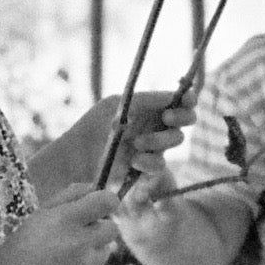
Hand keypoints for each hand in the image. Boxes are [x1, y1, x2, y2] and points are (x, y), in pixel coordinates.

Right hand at [0, 187, 124, 264]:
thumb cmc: (26, 244)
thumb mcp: (41, 214)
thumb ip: (70, 196)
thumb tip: (95, 187)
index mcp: (66, 219)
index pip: (107, 201)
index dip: (107, 201)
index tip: (101, 206)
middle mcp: (80, 242)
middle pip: (112, 227)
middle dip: (100, 228)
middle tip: (81, 234)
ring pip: (106, 250)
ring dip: (92, 250)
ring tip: (66, 257)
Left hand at [34, 92, 190, 196]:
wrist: (76, 157)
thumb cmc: (94, 125)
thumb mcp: (119, 105)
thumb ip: (148, 99)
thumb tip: (176, 97)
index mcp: (149, 107)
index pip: (180, 100)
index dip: (188, 100)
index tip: (185, 101)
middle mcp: (155, 125)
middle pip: (186, 121)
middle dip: (180, 118)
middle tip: (167, 118)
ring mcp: (152, 147)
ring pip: (175, 141)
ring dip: (160, 140)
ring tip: (138, 143)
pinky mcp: (146, 168)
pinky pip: (161, 163)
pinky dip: (150, 161)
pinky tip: (134, 161)